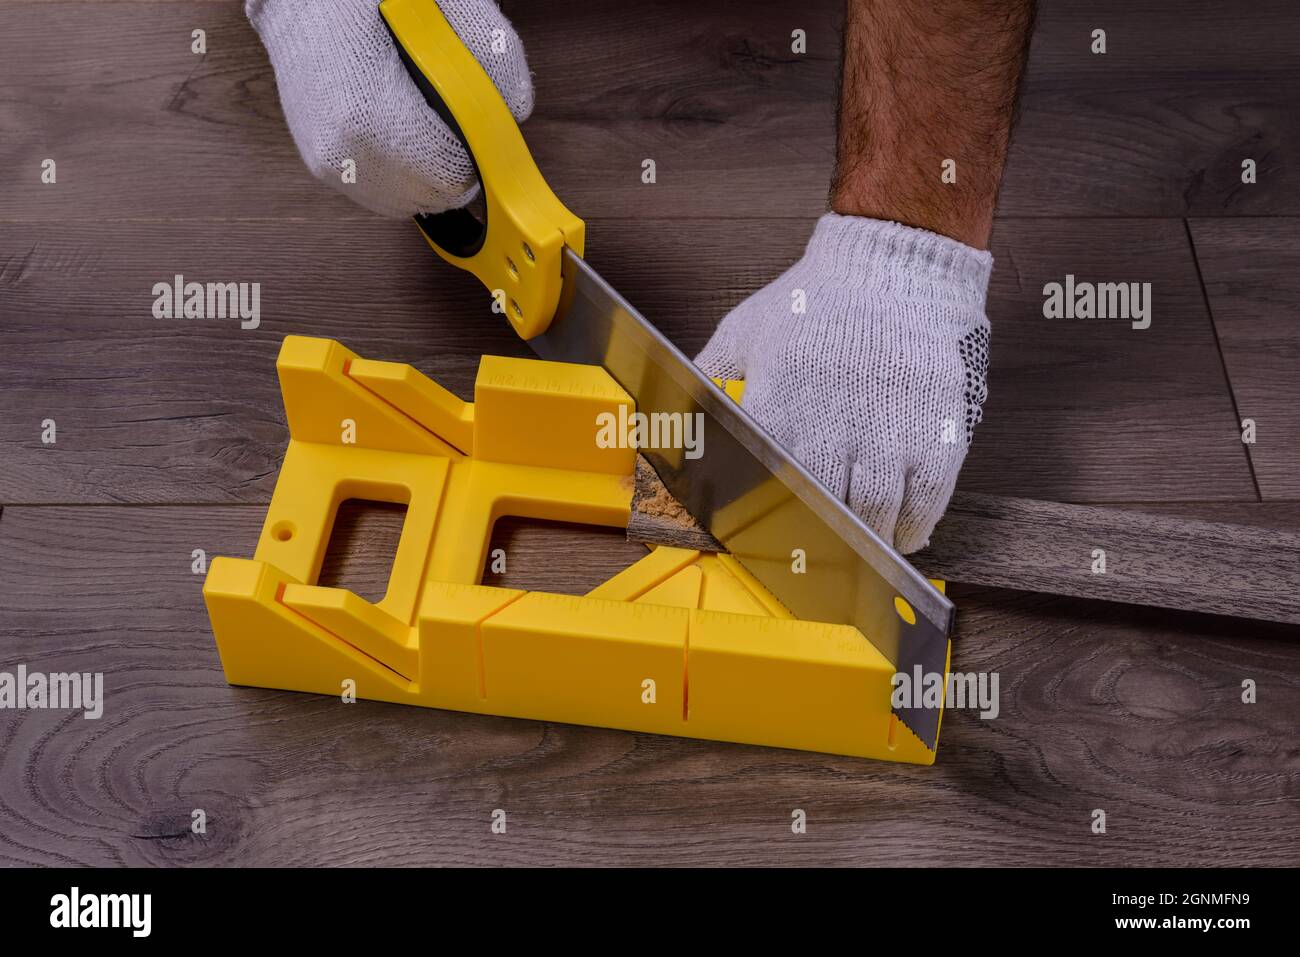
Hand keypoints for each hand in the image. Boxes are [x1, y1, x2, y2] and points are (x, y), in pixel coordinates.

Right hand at [247, 0, 531, 217]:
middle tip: (455, 124)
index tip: (476, 126)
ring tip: (430, 128)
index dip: (474, 154)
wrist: (297, 1)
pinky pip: (385, 197)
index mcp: (368, 113)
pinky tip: (407, 138)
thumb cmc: (366, 0)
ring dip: (432, 175)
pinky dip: (406, 178)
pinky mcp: (325, 168)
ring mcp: (331, 164)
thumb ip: (492, 54)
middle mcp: (344, 149)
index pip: (449, 175)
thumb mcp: (444, 8)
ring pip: (411, 203)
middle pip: (433, 196)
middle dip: (456, 165)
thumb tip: (515, 108)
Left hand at [695, 214, 992, 553]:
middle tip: (814, 560)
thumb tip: (667, 414)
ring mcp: (889, 428)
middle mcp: (834, 421)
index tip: (765, 540)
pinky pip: (925, 497)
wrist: (888, 268)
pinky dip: (911, 526)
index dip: (765, 519)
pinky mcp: (935, 428)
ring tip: (857, 551)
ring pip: (877, 512)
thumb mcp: (744, 333)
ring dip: (865, 542)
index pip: (764, 483)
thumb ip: (709, 378)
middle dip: (818, 541)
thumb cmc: (812, 303)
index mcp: (780, 402)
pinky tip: (899, 534)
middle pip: (824, 509)